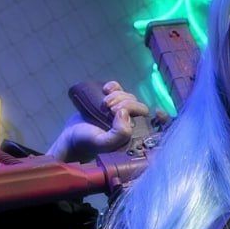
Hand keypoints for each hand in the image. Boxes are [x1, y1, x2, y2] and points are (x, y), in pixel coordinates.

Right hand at [46, 81, 168, 161]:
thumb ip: (119, 134)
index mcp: (133, 136)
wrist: (69, 137)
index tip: (154, 111)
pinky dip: (113, 86)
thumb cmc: (86, 142)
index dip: (160, 117)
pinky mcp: (110, 103)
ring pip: (129, 97)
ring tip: (103, 104)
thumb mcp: (103, 143)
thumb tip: (125, 113)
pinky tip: (105, 89)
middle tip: (107, 108)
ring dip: (117, 96)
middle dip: (125, 103)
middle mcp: (129, 125)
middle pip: (139, 106)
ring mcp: (120, 113)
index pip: (154, 125)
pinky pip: (118, 88)